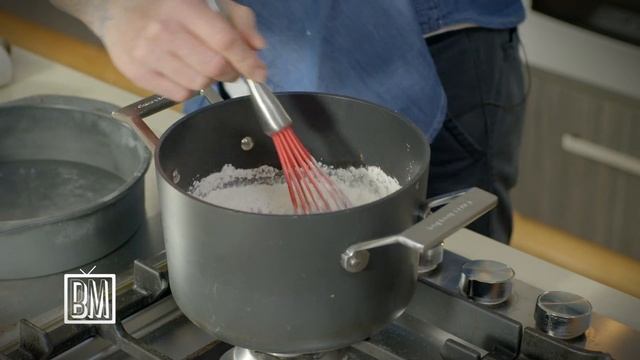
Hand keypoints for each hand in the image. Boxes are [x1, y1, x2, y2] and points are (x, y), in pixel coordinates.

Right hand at [63, 0, 266, 100]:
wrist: (114, 9)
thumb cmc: (168, 4)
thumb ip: (237, 19)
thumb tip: (257, 47)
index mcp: (184, 6)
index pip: (225, 41)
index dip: (247, 61)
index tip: (260, 73)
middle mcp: (164, 30)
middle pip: (214, 67)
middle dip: (231, 72)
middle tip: (231, 68)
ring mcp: (148, 53)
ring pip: (198, 84)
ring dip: (209, 80)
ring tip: (202, 66)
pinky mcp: (136, 73)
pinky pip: (179, 94)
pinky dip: (189, 88)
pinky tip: (183, 72)